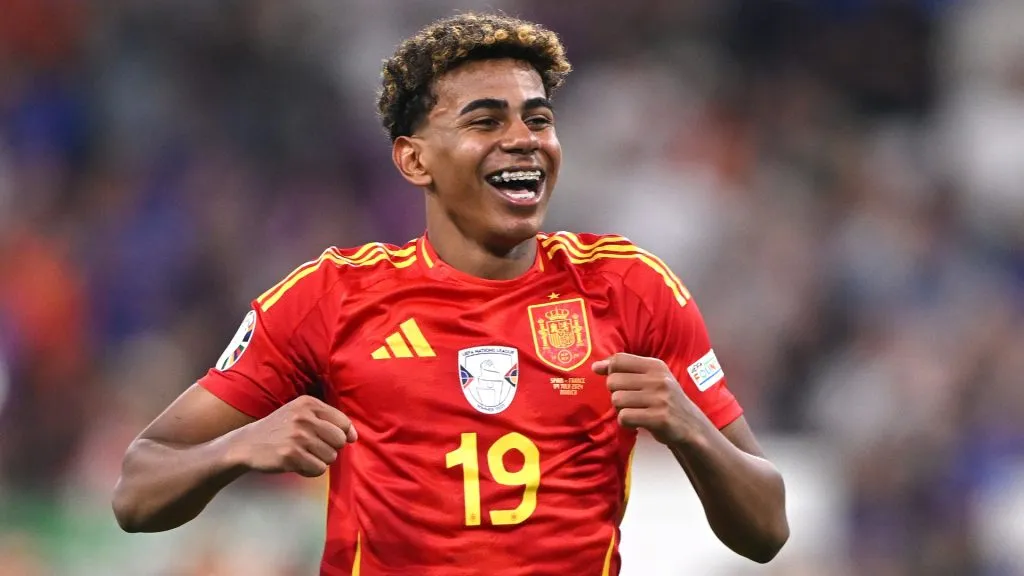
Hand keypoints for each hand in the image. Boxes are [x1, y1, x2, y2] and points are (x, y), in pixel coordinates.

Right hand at [228, 396, 357, 476]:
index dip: (343, 435)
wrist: (246, 444)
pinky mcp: (290, 455)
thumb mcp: (300, 413)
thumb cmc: (279, 430)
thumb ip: (327, 420)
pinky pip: (318, 469)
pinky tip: (297, 464)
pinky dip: (310, 471)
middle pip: (339, 441)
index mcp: (308, 403)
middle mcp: (304, 417)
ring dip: (320, 461)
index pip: (344, 422)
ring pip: (331, 457)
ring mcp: (297, 436)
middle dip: (330, 449)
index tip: (333, 441)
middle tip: (313, 449)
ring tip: (303, 456)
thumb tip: (353, 436)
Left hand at [593, 353, 703, 445]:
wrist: (691, 426)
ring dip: (621, 410)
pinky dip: (626, 422)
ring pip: (617, 400)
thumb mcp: (650, 379)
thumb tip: (595, 366)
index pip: (619, 360)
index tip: (616, 383)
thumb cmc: (664, 401)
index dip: (609, 371)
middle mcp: (659, 379)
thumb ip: (624, 370)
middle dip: (616, 394)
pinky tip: (637, 423)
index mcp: (656, 365)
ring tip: (635, 412)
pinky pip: (624, 417)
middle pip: (613, 381)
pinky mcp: (659, 418)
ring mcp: (660, 398)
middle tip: (630, 402)